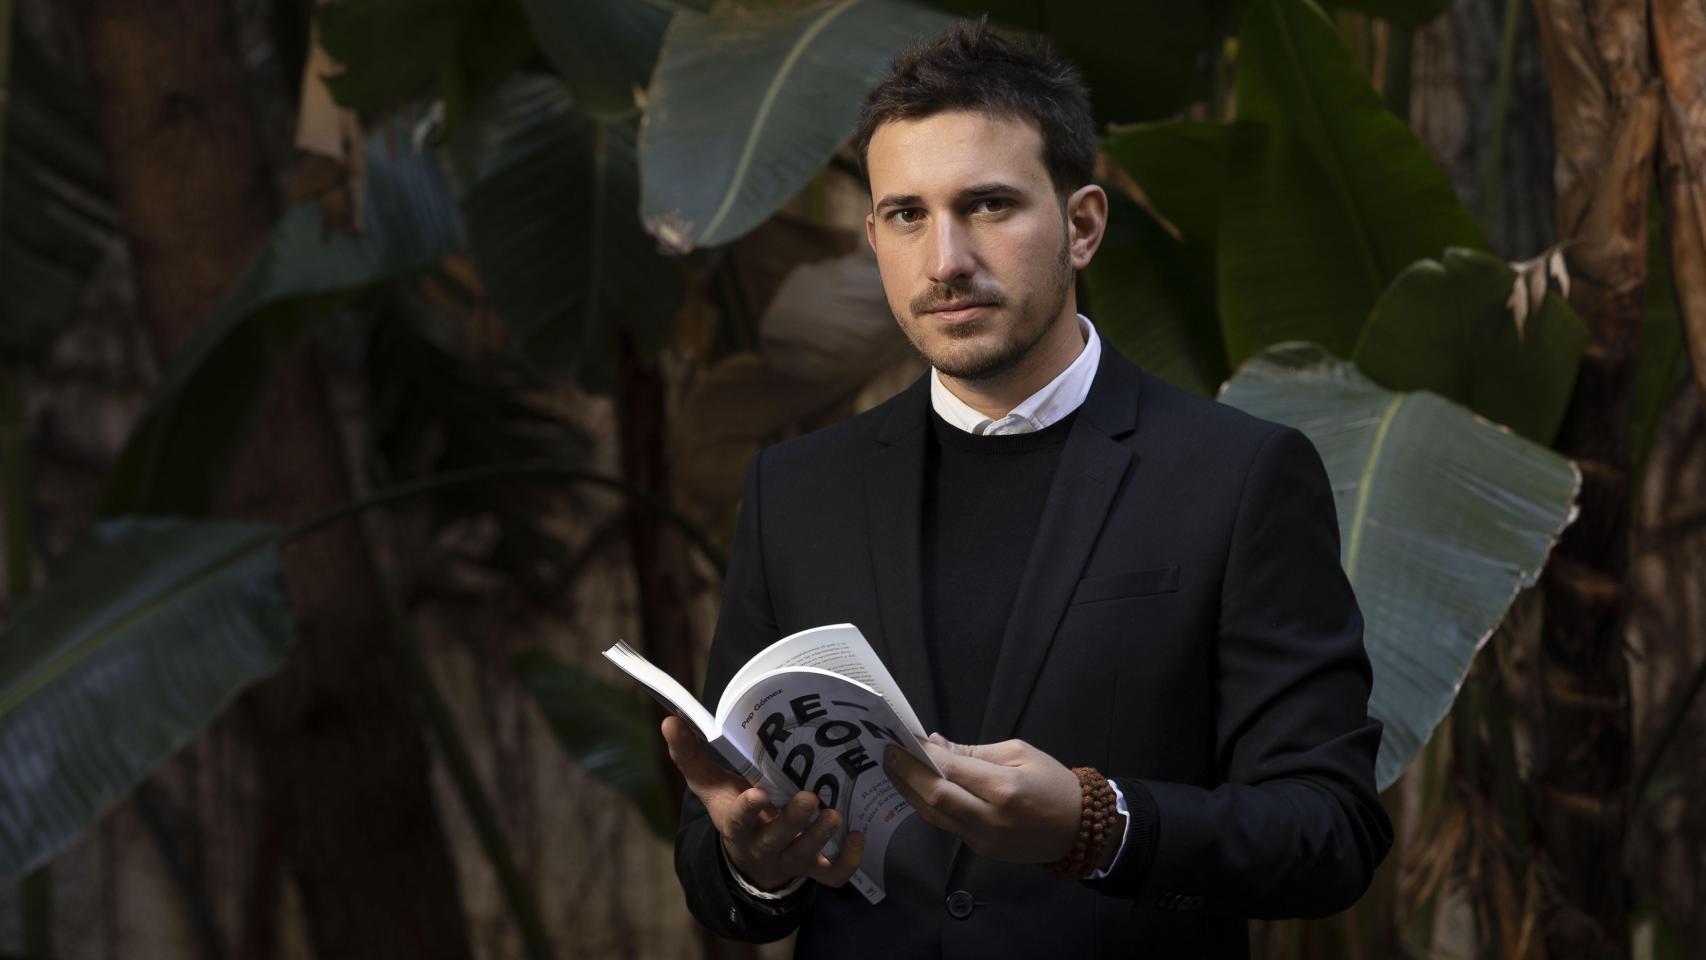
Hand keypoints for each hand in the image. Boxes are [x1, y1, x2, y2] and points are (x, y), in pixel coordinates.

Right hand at [661, 716, 864, 891]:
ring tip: (836, 814)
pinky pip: (833, 874)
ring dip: (820, 837)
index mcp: (736, 825)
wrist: (749, 855)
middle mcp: (762, 846)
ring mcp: (788, 859)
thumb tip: (669, 719)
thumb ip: (691, 754)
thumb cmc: (732, 807)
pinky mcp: (812, 868)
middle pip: (776, 842)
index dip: (747, 811)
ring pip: (804, 857)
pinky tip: (859, 835)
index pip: (737, 821)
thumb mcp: (711, 785)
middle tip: (810, 798)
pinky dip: (848, 860)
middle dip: (793, 824)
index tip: (758, 794)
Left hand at [885, 734, 1116, 867]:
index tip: (900, 738)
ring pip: (934, 816)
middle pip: (934, 797)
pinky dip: (930, 806)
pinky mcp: (982, 850)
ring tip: (893, 770)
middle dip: (905, 774)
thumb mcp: (1020, 753)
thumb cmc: (1053, 782)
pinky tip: (918, 790)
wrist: (1080, 828)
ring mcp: (984, 839)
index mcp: (1003, 787)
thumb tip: (937, 745)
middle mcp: (989, 817)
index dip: (920, 754)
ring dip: (910, 792)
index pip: (949, 768)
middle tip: (886, 754)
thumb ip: (975, 751)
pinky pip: (948, 826)